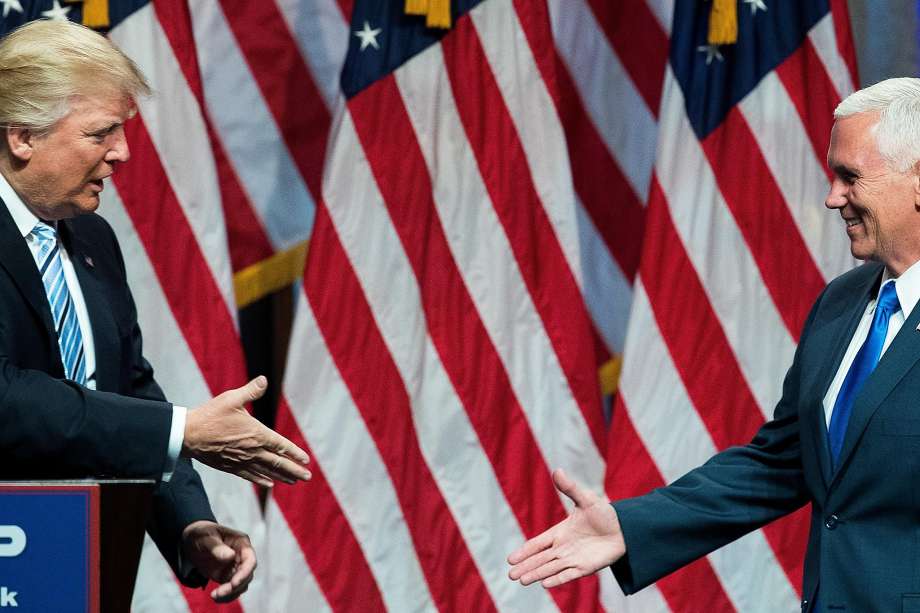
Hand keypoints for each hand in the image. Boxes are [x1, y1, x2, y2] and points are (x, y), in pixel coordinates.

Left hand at [182, 521, 254, 602]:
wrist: (191, 540)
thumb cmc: (201, 534)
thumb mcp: (206, 538)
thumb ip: (217, 547)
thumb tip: (231, 556)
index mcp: (241, 543)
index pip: (250, 560)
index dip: (245, 573)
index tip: (234, 583)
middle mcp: (241, 556)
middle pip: (247, 575)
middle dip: (236, 586)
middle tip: (219, 593)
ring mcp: (235, 567)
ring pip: (241, 585)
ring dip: (231, 593)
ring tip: (215, 596)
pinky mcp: (227, 576)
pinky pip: (232, 589)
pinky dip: (226, 595)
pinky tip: (215, 596)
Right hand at [183, 376, 310, 486]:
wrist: (188, 434)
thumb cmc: (211, 415)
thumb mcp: (232, 398)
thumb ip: (251, 390)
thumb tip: (264, 379)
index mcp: (256, 433)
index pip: (281, 445)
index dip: (295, 453)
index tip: (306, 459)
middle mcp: (252, 450)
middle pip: (278, 463)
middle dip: (294, 470)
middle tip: (308, 477)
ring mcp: (241, 460)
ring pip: (266, 471)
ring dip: (282, 476)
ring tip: (294, 481)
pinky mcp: (230, 466)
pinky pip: (250, 475)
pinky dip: (261, 479)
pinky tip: (269, 484)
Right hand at [507, 469, 625, 587]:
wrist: (625, 530)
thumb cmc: (604, 514)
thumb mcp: (586, 499)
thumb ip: (570, 488)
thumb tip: (557, 470)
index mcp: (560, 532)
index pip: (537, 543)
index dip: (525, 551)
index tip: (510, 559)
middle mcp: (563, 548)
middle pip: (540, 559)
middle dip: (525, 566)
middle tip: (510, 575)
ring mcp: (573, 559)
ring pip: (550, 568)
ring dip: (536, 574)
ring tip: (521, 581)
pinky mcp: (585, 568)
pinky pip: (568, 575)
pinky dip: (557, 579)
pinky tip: (544, 584)